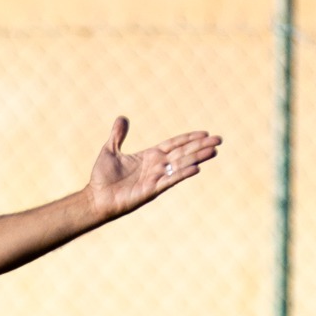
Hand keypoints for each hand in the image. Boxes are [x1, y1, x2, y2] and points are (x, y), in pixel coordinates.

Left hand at [87, 117, 220, 221]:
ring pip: (180, 165)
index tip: (204, 133)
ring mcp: (155, 178)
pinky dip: (182, 174)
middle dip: (200, 146)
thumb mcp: (110, 150)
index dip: (188, 138)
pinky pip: (170, 180)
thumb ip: (118, 135)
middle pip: (182, 153)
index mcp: (149, 156)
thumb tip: (122, 118)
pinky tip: (196, 168)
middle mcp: (156, 166)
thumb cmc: (102, 177)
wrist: (96, 198)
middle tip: (219, 140)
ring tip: (213, 151)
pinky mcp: (151, 190)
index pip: (174, 144)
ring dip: (197, 158)